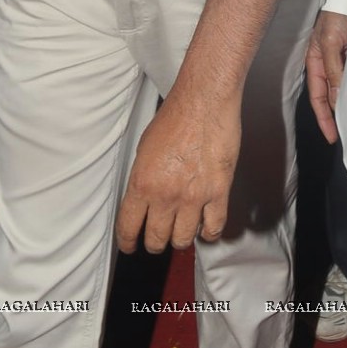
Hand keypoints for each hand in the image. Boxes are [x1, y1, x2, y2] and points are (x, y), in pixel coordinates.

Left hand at [116, 88, 240, 254]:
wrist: (204, 101)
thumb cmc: (175, 116)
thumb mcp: (144, 148)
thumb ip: (143, 178)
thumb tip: (143, 199)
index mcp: (143, 182)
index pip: (129, 227)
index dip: (128, 242)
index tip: (130, 246)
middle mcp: (166, 194)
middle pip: (157, 239)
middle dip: (155, 242)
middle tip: (158, 238)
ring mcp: (193, 196)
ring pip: (183, 239)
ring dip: (181, 237)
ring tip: (182, 229)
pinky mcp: (218, 192)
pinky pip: (213, 228)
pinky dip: (208, 232)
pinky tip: (205, 226)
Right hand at [305, 11, 346, 143]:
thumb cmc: (336, 14)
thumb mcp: (331, 42)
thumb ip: (333, 70)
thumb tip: (336, 99)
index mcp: (316, 61)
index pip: (318, 96)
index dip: (324, 117)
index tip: (332, 136)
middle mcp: (328, 63)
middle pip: (330, 96)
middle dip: (336, 115)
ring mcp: (343, 60)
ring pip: (345, 88)